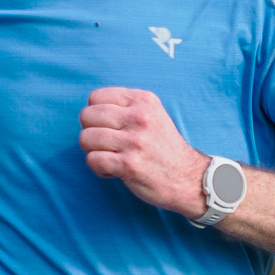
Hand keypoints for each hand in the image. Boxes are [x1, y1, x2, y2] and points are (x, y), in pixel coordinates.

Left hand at [79, 89, 206, 215]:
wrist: (188, 178)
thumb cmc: (164, 148)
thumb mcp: (152, 114)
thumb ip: (126, 107)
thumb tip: (91, 110)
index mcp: (143, 100)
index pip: (96, 97)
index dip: (95, 114)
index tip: (108, 127)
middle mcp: (139, 117)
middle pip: (87, 116)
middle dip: (90, 132)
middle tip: (106, 144)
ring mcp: (134, 141)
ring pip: (86, 138)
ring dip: (93, 151)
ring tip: (109, 157)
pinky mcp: (129, 164)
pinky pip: (93, 160)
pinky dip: (98, 168)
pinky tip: (112, 170)